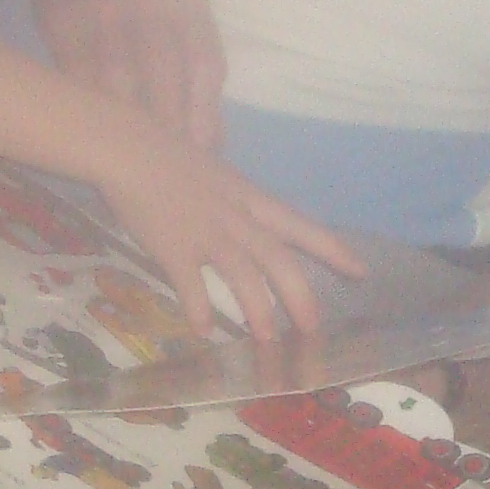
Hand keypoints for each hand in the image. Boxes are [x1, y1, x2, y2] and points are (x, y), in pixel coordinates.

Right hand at [27, 0, 227, 149]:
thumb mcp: (177, 11)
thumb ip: (196, 67)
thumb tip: (214, 143)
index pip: (204, 62)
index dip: (205, 114)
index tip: (201, 153)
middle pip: (164, 73)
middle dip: (169, 127)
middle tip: (170, 169)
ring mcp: (100, 8)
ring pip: (119, 81)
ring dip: (129, 128)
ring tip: (136, 162)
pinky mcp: (61, 22)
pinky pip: (79, 79)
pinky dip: (92, 113)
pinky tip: (99, 137)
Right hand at [89, 127, 362, 340]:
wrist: (129, 147)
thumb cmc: (169, 158)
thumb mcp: (217, 177)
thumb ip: (235, 204)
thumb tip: (250, 227)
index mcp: (249, 199)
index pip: (301, 226)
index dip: (332, 249)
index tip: (360, 270)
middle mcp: (235, 218)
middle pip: (279, 260)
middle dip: (301, 297)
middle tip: (313, 329)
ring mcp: (205, 233)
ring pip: (243, 276)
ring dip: (258, 311)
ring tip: (267, 341)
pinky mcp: (172, 246)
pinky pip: (190, 285)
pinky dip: (199, 309)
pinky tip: (203, 331)